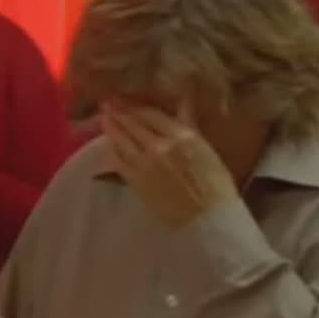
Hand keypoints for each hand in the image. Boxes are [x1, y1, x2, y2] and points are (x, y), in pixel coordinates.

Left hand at [101, 101, 238, 228]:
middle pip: (132, 123)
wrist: (207, 219)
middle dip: (118, 111)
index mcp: (181, 136)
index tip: (123, 97)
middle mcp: (159, 145)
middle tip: (107, 103)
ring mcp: (144, 163)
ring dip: (110, 126)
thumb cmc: (215, 184)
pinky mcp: (135, 180)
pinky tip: (109, 142)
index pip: (150, 114)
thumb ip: (189, 123)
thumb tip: (184, 99)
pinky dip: (112, 148)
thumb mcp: (206, 148)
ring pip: (121, 139)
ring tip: (103, 117)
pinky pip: (118, 159)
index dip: (134, 104)